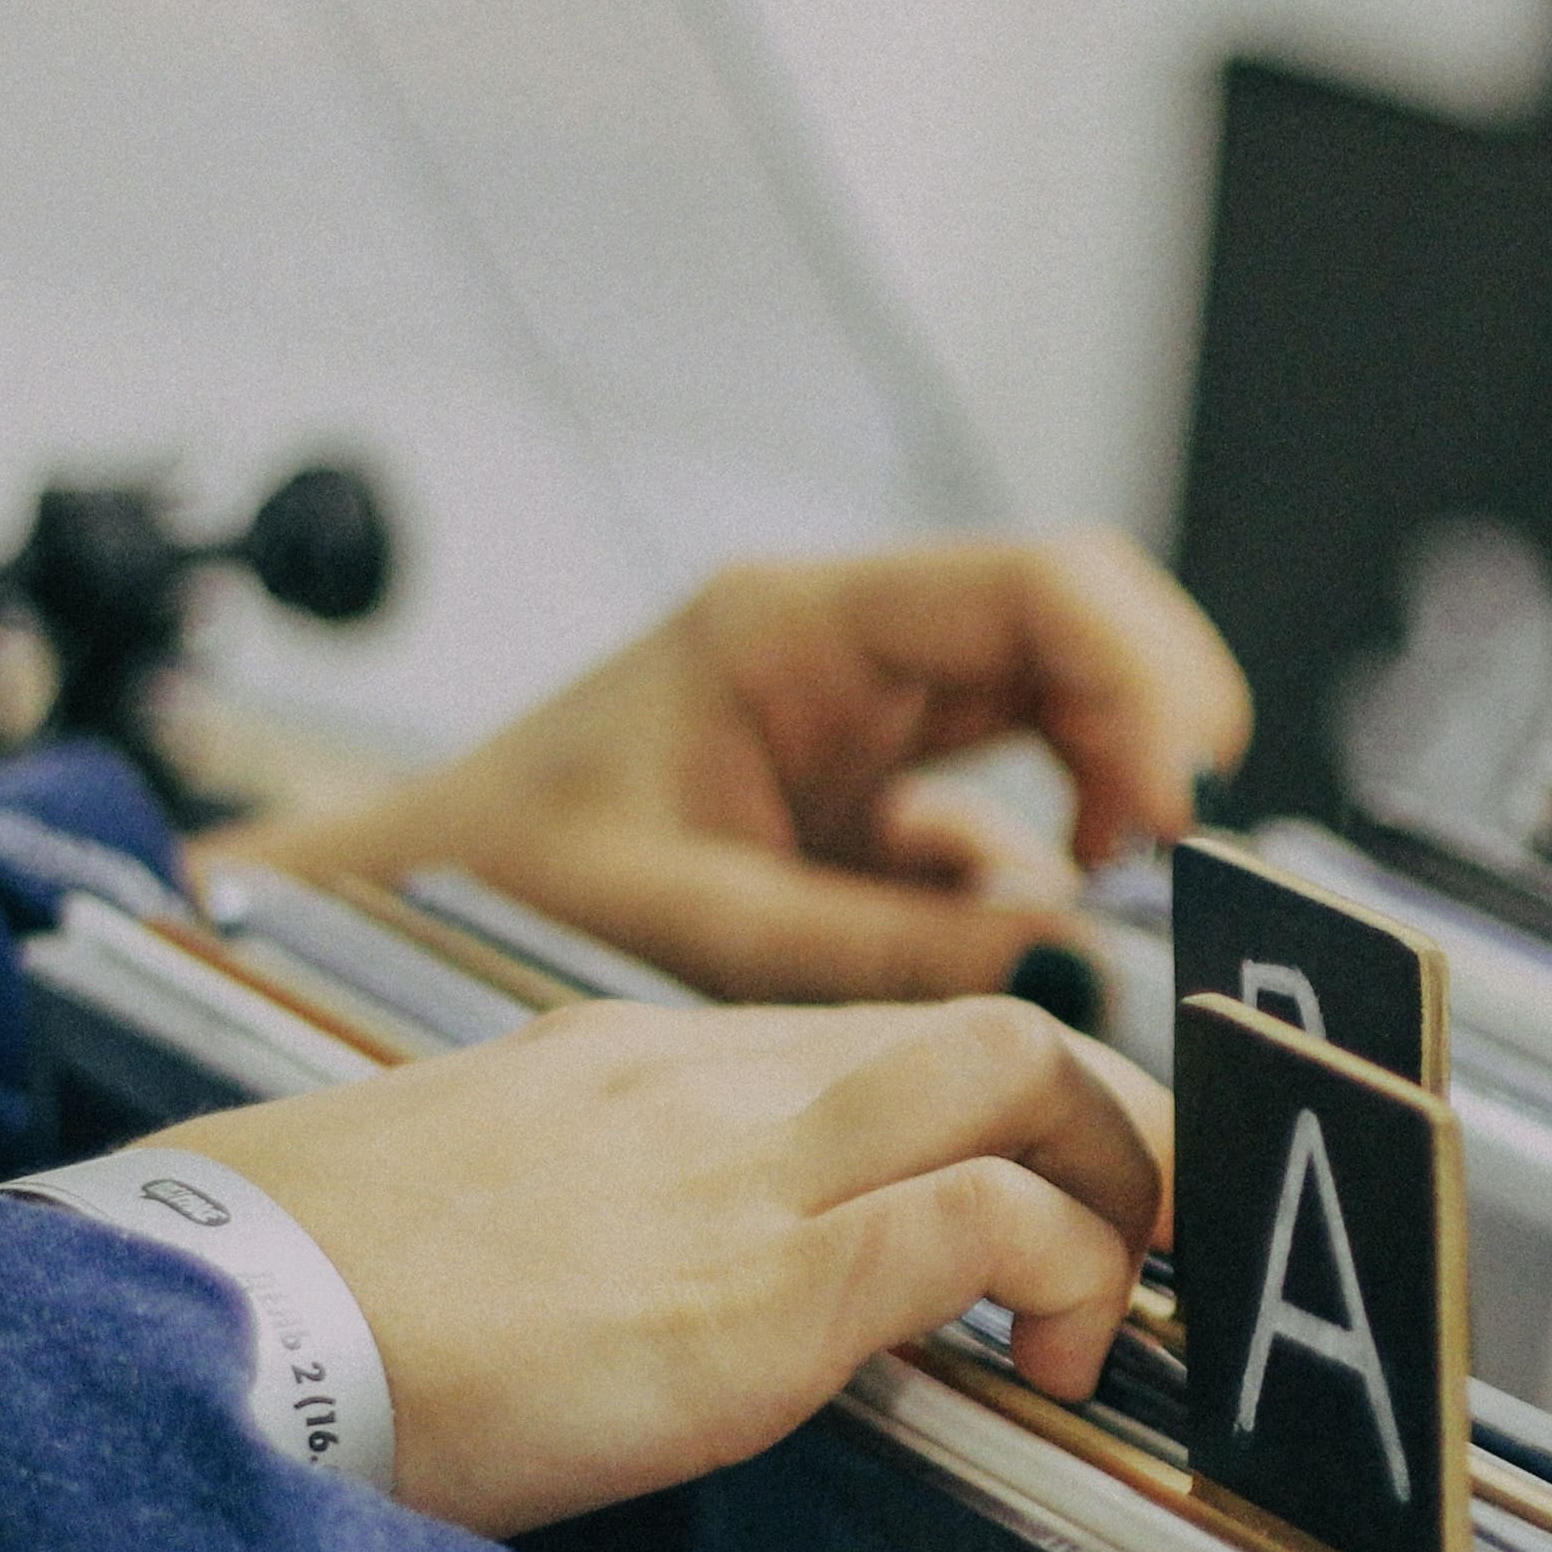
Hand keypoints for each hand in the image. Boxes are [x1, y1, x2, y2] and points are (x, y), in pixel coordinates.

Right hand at [167, 993, 1165, 1534]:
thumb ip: (545, 1222)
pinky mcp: (762, 1286)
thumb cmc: (270, 1298)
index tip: (1013, 1190)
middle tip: (1122, 1234)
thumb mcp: (432, 1215)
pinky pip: (982, 1225)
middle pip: (980, 1021)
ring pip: (1022, 1072)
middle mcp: (698, 1080)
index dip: (971, 1110)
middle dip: (1100, 1121)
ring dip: (1111, 1187)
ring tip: (1107, 1303)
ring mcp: (739, 1171)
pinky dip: (1059, 1278)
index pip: (855, 1036)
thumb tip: (579, 1296)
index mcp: (615, 1059)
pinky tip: (1047, 1364)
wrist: (195, 1330)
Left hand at [195, 533, 1254, 1000]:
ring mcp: (856, 723)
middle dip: (1152, 735)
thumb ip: (880, 947)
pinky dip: (1033, 891)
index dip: (1143, 678)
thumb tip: (1070, 964)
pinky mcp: (855, 808)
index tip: (1177, 806)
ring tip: (1101, 925)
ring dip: (1104, 812)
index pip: (1039, 588)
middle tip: (1174, 866)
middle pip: (1076, 633)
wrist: (375, 915)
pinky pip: (995, 823)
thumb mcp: (691, 921)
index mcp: (793, 630)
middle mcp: (842, 654)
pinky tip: (1010, 961)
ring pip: (1054, 721)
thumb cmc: (493, 887)